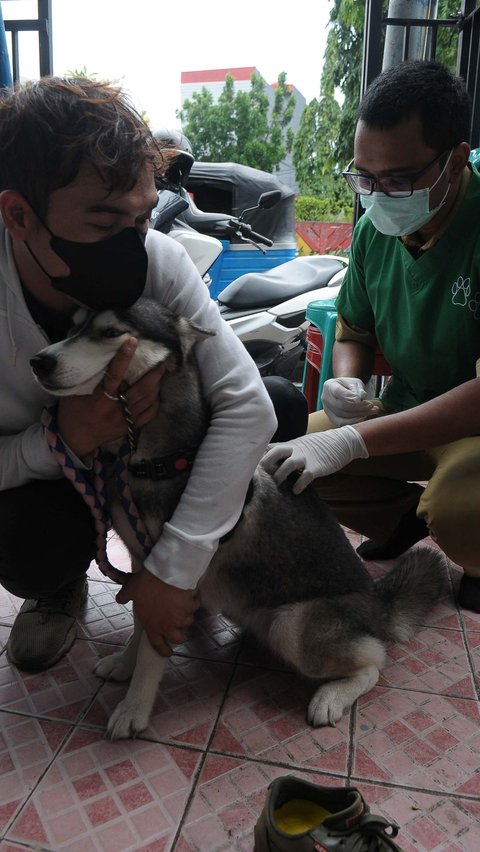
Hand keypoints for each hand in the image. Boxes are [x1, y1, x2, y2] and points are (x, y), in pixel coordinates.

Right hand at [57, 339, 164, 457]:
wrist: (75, 440)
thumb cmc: (72, 412)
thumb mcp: (73, 393)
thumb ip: (86, 378)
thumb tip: (95, 356)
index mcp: (98, 400)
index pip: (114, 375)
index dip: (124, 357)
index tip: (132, 341)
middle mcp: (114, 410)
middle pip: (140, 389)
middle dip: (153, 374)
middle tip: (162, 359)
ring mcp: (124, 420)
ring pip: (147, 400)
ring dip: (157, 385)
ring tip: (162, 372)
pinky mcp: (129, 428)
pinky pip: (149, 414)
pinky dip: (155, 402)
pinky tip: (158, 392)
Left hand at [116, 569, 199, 655]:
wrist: (165, 574)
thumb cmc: (146, 585)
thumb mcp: (130, 590)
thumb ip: (124, 597)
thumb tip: (120, 600)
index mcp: (152, 626)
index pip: (158, 645)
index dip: (164, 651)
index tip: (168, 653)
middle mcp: (168, 626)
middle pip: (178, 638)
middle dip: (179, 634)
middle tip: (177, 627)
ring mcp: (181, 617)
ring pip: (188, 621)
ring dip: (185, 615)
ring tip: (182, 606)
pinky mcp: (191, 607)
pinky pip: (195, 606)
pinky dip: (194, 601)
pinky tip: (191, 594)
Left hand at [260, 425, 368, 492]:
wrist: (342, 442)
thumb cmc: (319, 446)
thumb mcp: (301, 444)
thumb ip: (287, 450)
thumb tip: (271, 457)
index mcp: (291, 445)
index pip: (271, 447)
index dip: (260, 455)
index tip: (250, 465)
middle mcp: (296, 450)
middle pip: (276, 452)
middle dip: (265, 463)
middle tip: (259, 476)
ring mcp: (306, 458)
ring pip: (289, 465)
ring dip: (280, 476)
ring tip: (276, 485)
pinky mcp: (316, 468)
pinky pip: (305, 477)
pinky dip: (298, 485)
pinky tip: (295, 491)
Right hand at [321, 377, 379, 426]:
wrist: (343, 391)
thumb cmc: (349, 386)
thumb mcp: (355, 382)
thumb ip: (358, 388)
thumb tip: (362, 395)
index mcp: (330, 386)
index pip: (338, 392)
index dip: (349, 397)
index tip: (360, 399)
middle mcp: (326, 398)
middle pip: (341, 406)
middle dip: (358, 407)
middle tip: (371, 405)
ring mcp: (327, 409)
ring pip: (343, 415)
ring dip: (359, 414)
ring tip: (372, 410)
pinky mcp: (332, 418)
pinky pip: (342, 423)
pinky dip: (354, 421)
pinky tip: (364, 417)